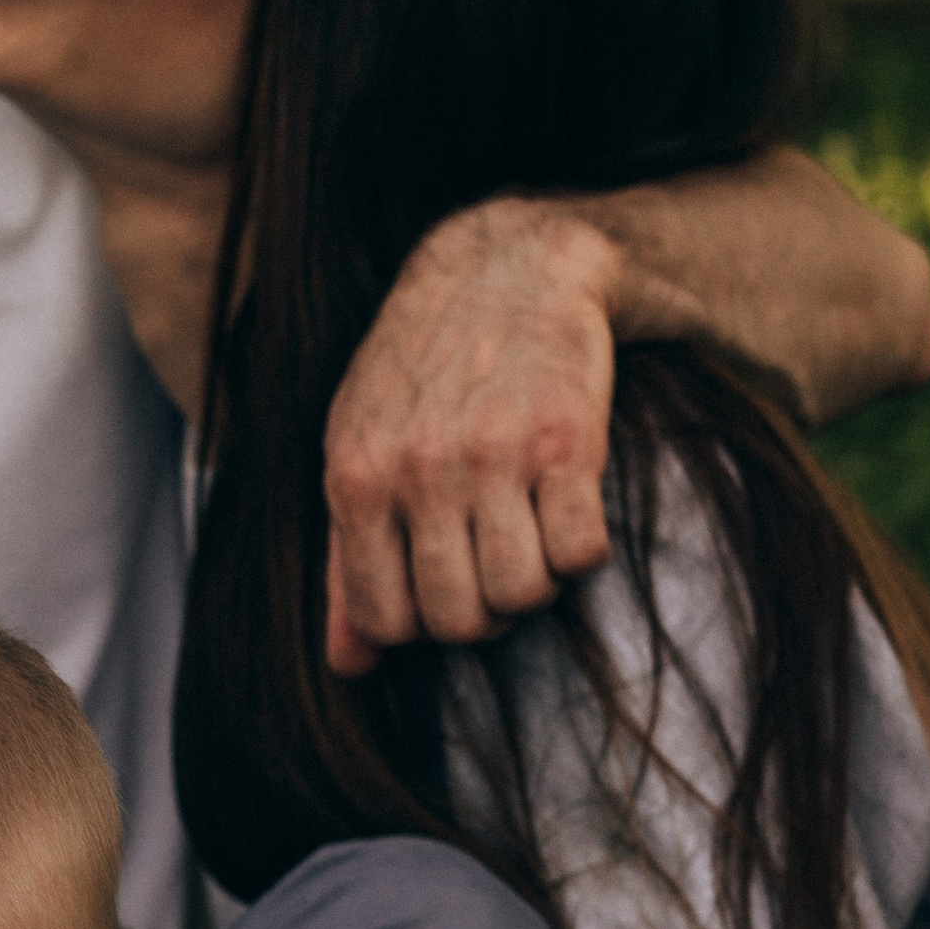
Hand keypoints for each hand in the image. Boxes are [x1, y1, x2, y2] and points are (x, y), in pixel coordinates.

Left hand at [323, 200, 616, 673]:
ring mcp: (495, 456)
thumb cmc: (425, 370)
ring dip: (536, 582)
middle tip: (494, 562)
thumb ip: (345, 557)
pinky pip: (583, 553)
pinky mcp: (569, 440)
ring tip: (531, 533)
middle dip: (484, 612)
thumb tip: (349, 665)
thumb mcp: (360, 448)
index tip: (442, 585)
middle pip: (459, 620)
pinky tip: (570, 508)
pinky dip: (584, 550)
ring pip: (522, 596)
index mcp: (358, 477)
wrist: (509, 264)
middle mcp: (421, 471)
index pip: (386, 621)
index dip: (420, 624)